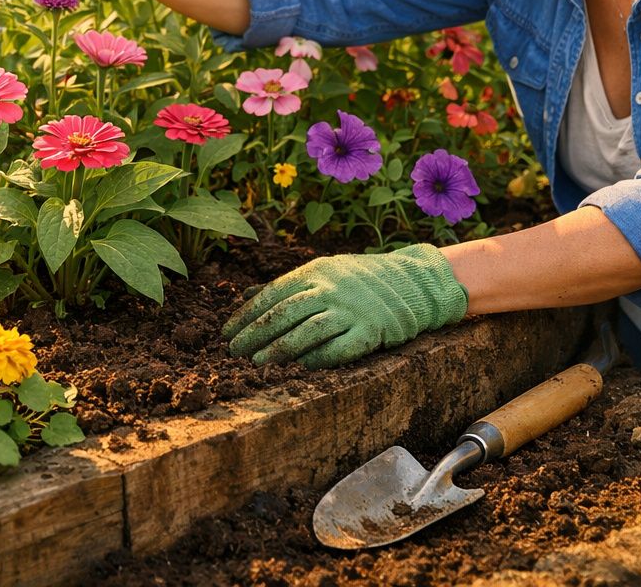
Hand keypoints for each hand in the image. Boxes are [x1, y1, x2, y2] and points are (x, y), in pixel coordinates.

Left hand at [222, 244, 467, 368]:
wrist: (413, 282)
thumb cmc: (359, 279)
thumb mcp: (323, 271)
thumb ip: (287, 285)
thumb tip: (245, 295)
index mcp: (316, 270)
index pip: (273, 293)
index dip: (247, 314)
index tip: (227, 332)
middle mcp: (331, 288)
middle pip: (285, 313)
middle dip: (256, 334)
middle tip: (235, 352)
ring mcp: (352, 309)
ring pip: (307, 331)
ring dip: (280, 349)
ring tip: (259, 363)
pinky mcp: (372, 331)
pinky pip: (339, 348)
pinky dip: (318, 359)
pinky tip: (300, 369)